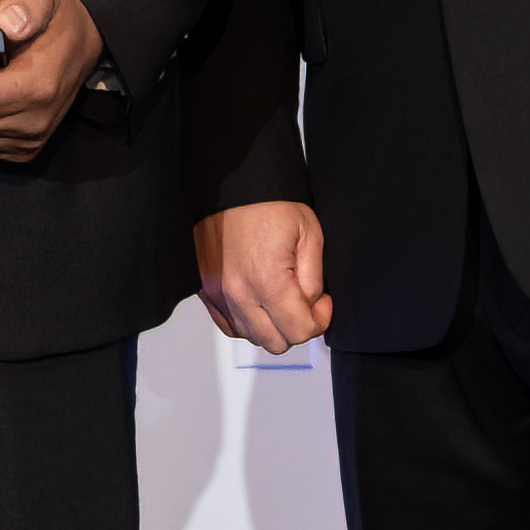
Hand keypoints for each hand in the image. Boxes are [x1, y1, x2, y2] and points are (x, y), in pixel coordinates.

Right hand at [197, 198, 330, 353]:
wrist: (233, 186)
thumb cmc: (268, 203)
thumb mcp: (309, 235)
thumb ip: (313, 281)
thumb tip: (313, 308)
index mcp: (266, 279)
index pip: (299, 330)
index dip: (320, 319)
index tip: (322, 303)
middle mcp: (237, 292)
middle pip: (276, 343)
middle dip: (297, 327)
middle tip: (305, 303)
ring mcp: (218, 294)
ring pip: (253, 337)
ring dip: (272, 326)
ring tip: (281, 299)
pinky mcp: (207, 291)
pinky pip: (230, 326)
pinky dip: (248, 323)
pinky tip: (260, 303)